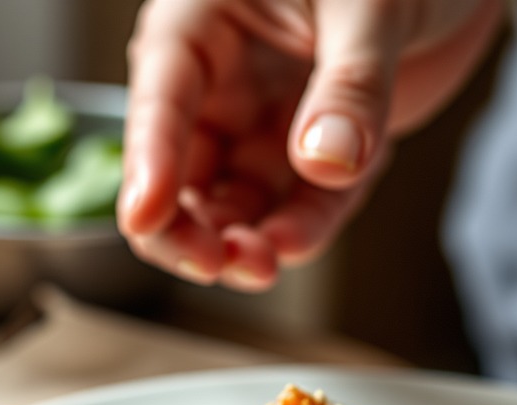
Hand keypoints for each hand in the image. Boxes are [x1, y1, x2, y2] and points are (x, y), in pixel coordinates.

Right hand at [118, 0, 503, 289]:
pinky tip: (296, 243)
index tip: (143, 218)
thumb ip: (350, 84)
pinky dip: (298, 231)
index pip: (160, 101)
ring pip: (228, 207)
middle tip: (213, 263)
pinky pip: (293, 210)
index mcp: (203, 22)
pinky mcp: (306, 158)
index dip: (147, 162)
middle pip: (175, 174)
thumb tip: (326, 162)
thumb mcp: (373, 0)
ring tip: (263, 265)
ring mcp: (261, 124)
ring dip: (238, 244)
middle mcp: (220, 82)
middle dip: (186, 228)